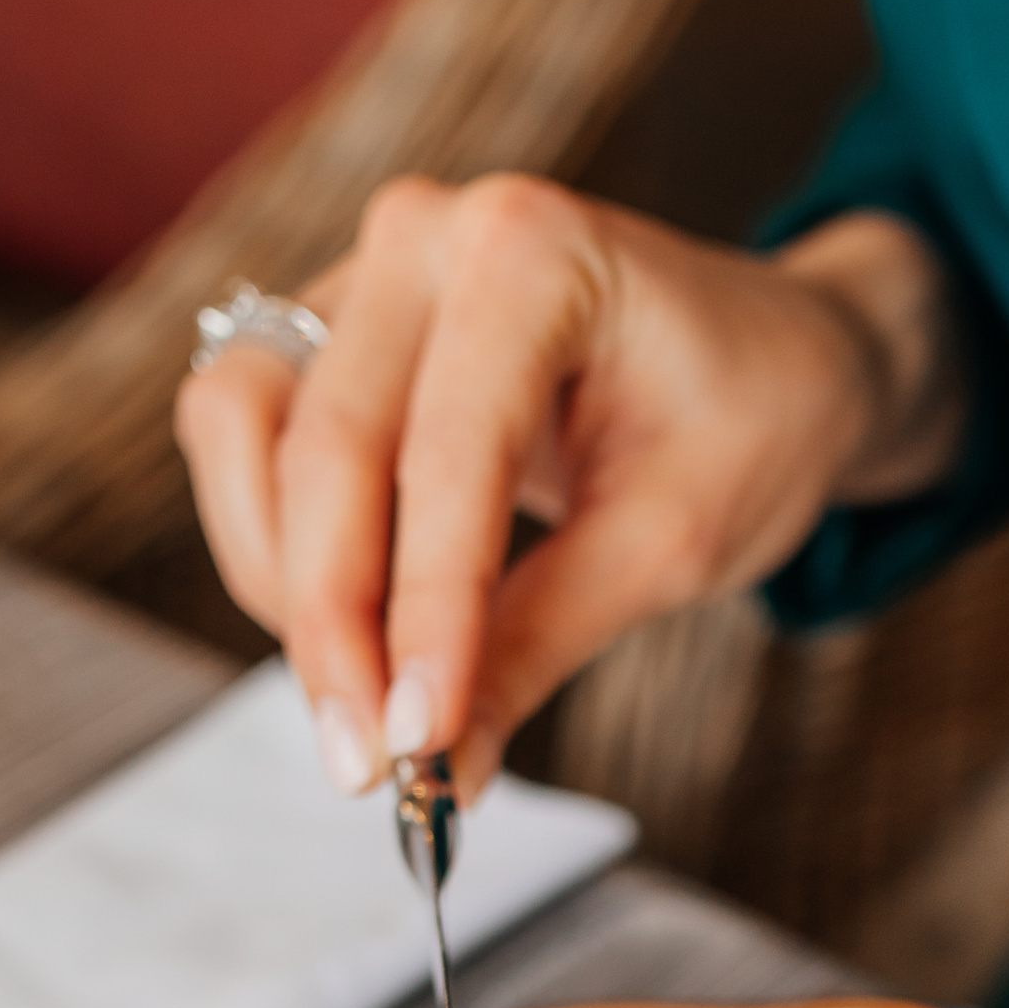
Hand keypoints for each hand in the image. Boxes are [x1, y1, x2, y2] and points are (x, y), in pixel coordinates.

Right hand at [173, 180, 965, 795]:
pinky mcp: (326, 327)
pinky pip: (245, 434)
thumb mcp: (671, 545)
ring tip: (364, 703)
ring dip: (282, 584)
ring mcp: (360, 272)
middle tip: (366, 769)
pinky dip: (275, 547)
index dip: (423, 613)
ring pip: (245, 431)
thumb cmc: (744, 422)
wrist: (763, 355)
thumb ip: (542, 646)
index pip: (449, 455)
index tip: (417, 746)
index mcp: (535, 251)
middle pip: (323, 447)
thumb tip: (439, 771)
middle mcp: (426, 235)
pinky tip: (349, 633)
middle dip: (333, 628)